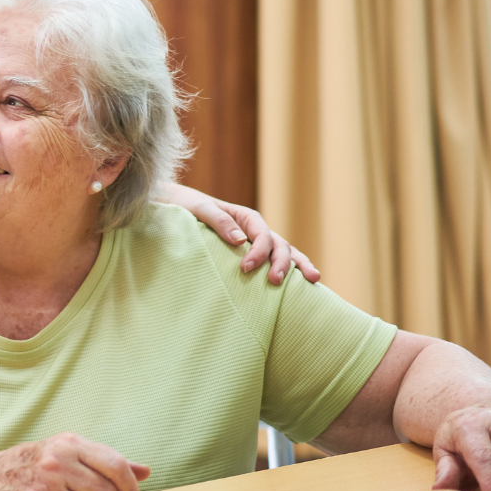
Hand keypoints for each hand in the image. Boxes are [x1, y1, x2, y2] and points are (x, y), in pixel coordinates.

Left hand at [159, 183, 319, 285]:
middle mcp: (256, 229)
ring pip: (285, 252)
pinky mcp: (254, 255)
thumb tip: (240, 239)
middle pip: (279, 245)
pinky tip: (304, 283)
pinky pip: (275, 261)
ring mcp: (257, 242)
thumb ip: (218, 221)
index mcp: (245, 217)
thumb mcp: (198, 209)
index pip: (261, 235)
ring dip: (299, 265)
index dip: (258, 252)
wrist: (176, 207)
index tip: (244, 268)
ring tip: (314, 280)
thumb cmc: (186, 207)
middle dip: (281, 263)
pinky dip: (292, 269)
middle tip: (275, 282)